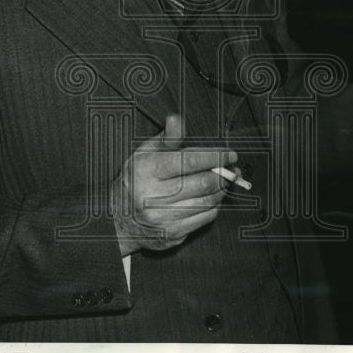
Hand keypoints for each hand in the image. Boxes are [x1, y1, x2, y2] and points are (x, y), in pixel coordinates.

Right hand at [111, 114, 235, 254]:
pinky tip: (212, 197)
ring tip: (225, 180)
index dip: (215, 157)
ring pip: (207, 202)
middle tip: (233, 168)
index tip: (230, 154)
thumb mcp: (145, 154)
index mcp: (147, 171)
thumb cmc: (136, 179)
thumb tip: (177, 118)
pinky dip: (214, 206)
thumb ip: (166, 137)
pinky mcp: (172, 234)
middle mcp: (153, 196)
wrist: (119, 219)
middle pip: (202, 183)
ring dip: (221, 190)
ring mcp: (162, 218)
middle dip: (223, 174)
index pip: (189, 161)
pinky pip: (204, 218)